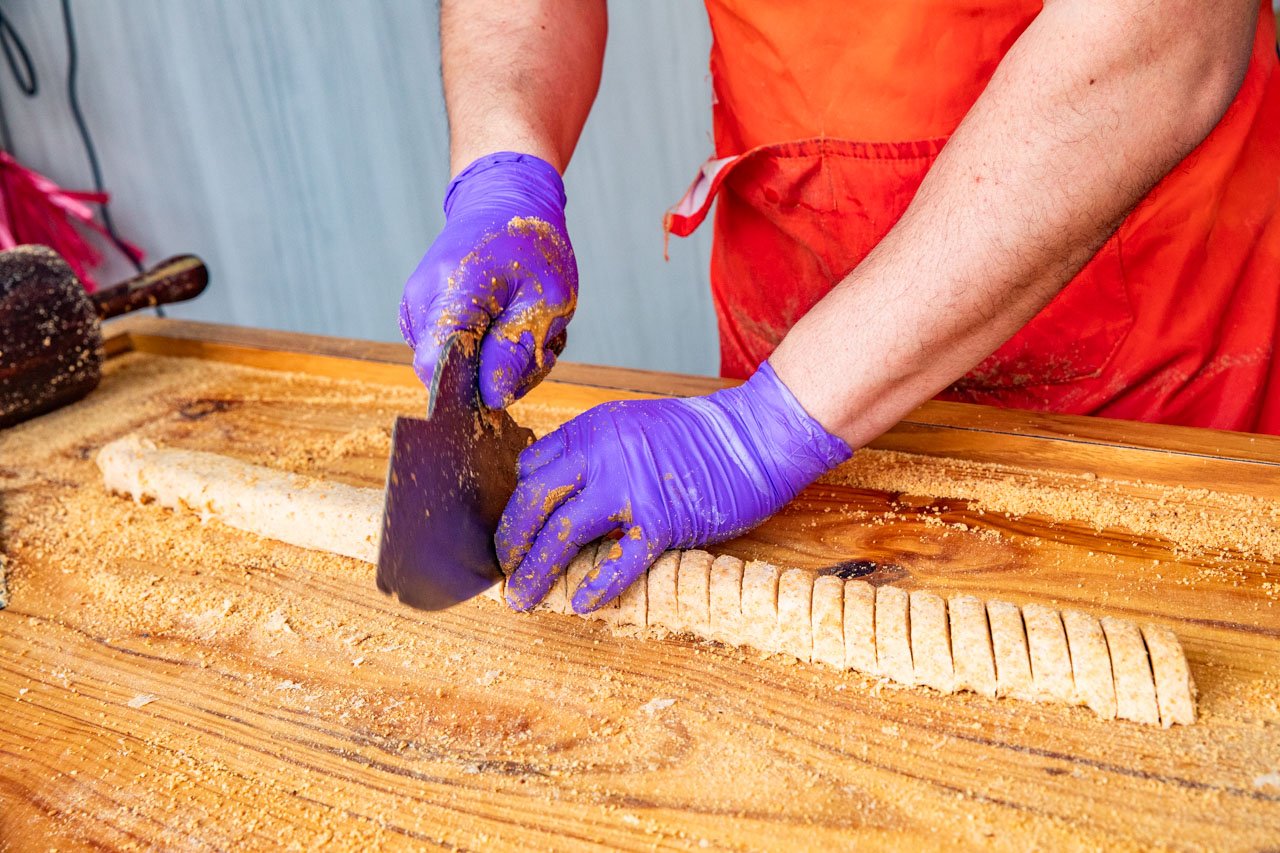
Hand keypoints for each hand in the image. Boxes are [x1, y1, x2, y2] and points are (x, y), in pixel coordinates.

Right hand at [399, 152, 576, 408]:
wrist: (504, 201)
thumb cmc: (532, 246)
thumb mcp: (547, 300)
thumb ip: (516, 349)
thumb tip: (492, 397)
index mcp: (454, 288)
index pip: (438, 367)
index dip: (472, 390)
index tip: (511, 379)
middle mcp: (422, 300)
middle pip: (447, 375)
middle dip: (496, 374)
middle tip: (538, 345)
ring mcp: (415, 308)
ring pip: (450, 368)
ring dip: (494, 362)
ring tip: (524, 327)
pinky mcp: (420, 316)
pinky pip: (449, 353)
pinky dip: (483, 349)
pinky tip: (505, 325)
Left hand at [497, 361, 852, 612]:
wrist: (756, 435)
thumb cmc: (702, 438)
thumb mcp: (634, 429)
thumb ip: (597, 456)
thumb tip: (565, 497)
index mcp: (593, 429)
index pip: (531, 469)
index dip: (517, 505)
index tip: (514, 531)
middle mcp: (602, 453)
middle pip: (533, 500)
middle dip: (510, 541)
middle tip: (503, 570)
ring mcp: (630, 485)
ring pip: (562, 533)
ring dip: (535, 570)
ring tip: (522, 597)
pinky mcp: (662, 518)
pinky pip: (618, 561)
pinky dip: (597, 586)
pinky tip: (582, 603)